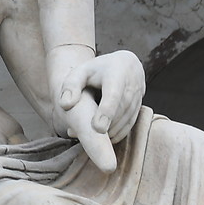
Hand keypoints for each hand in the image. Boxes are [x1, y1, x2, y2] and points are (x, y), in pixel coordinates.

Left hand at [55, 49, 143, 168]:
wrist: (127, 67)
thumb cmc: (98, 70)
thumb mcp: (82, 71)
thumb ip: (71, 85)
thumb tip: (65, 105)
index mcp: (116, 75)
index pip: (113, 95)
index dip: (106, 111)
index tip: (97, 128)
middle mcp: (130, 87)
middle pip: (119, 112)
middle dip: (102, 127)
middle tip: (77, 134)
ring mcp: (137, 100)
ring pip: (124, 122)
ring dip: (106, 133)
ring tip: (84, 137)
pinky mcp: (138, 111)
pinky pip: (128, 127)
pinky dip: (114, 135)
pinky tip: (98, 138)